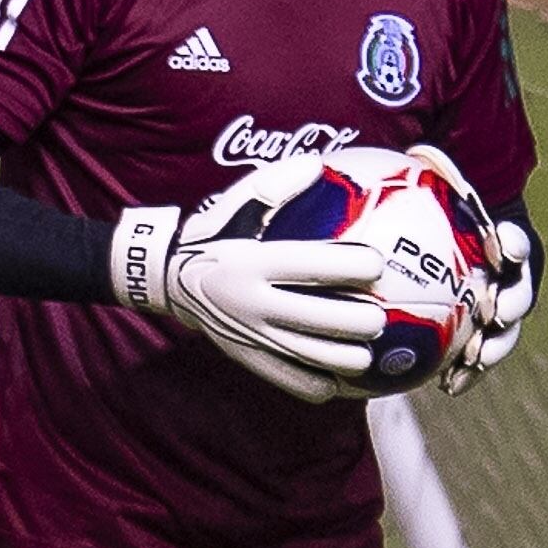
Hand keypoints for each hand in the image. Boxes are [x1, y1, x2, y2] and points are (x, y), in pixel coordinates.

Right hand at [109, 155, 386, 403]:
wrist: (167, 278)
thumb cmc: (214, 234)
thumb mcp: (237, 201)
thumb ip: (276, 183)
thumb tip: (319, 163)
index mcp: (255, 261)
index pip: (316, 266)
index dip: (355, 266)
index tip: (378, 263)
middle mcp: (254, 301)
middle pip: (324, 319)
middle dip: (363, 319)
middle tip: (381, 313)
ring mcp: (251, 335)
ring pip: (313, 357)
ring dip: (349, 357)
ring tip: (367, 350)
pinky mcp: (248, 358)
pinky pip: (291, 381)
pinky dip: (319, 384)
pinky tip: (338, 379)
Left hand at [400, 143, 533, 394]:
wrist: (444, 236)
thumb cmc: (434, 204)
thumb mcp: (430, 182)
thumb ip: (426, 170)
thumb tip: (407, 145)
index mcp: (504, 237)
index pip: (516, 238)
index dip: (514, 242)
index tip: (503, 246)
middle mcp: (509, 273)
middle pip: (520, 288)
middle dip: (513, 302)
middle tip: (495, 313)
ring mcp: (499, 304)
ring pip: (505, 330)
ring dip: (494, 347)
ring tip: (474, 361)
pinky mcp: (483, 332)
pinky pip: (478, 354)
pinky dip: (468, 370)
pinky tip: (448, 387)